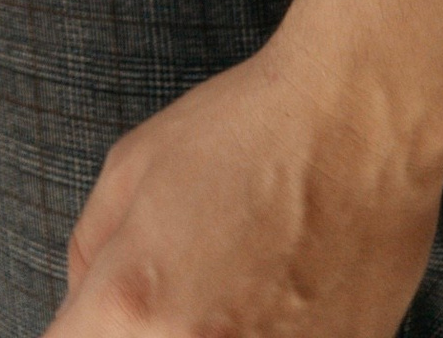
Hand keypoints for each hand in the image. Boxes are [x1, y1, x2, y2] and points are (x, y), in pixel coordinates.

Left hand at [52, 44, 442, 335]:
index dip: (84, 325)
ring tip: (235, 284)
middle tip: (178, 284)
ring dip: (206, 330)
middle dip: (143, 327)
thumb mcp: (128, 169)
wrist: (359, 126)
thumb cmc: (246, 133)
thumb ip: (90, 256)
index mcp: (135, 303)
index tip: (103, 311)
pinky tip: (281, 294)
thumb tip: (83, 309)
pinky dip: (270, 333)